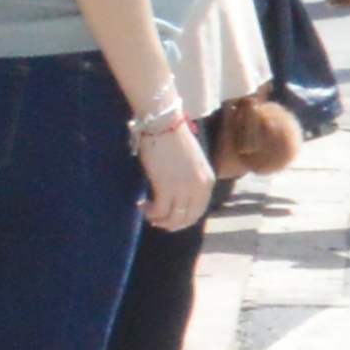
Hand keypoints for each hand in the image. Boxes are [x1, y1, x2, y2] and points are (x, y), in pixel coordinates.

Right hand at [138, 119, 213, 235]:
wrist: (164, 125)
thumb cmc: (174, 140)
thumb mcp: (192, 164)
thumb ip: (190, 182)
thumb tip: (178, 199)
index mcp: (208, 181)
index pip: (199, 211)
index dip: (184, 219)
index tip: (170, 218)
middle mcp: (199, 188)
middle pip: (187, 219)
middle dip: (171, 224)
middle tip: (157, 220)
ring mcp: (183, 189)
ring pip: (173, 218)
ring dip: (158, 220)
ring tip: (147, 212)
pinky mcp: (165, 188)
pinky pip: (159, 211)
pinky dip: (150, 212)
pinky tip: (141, 204)